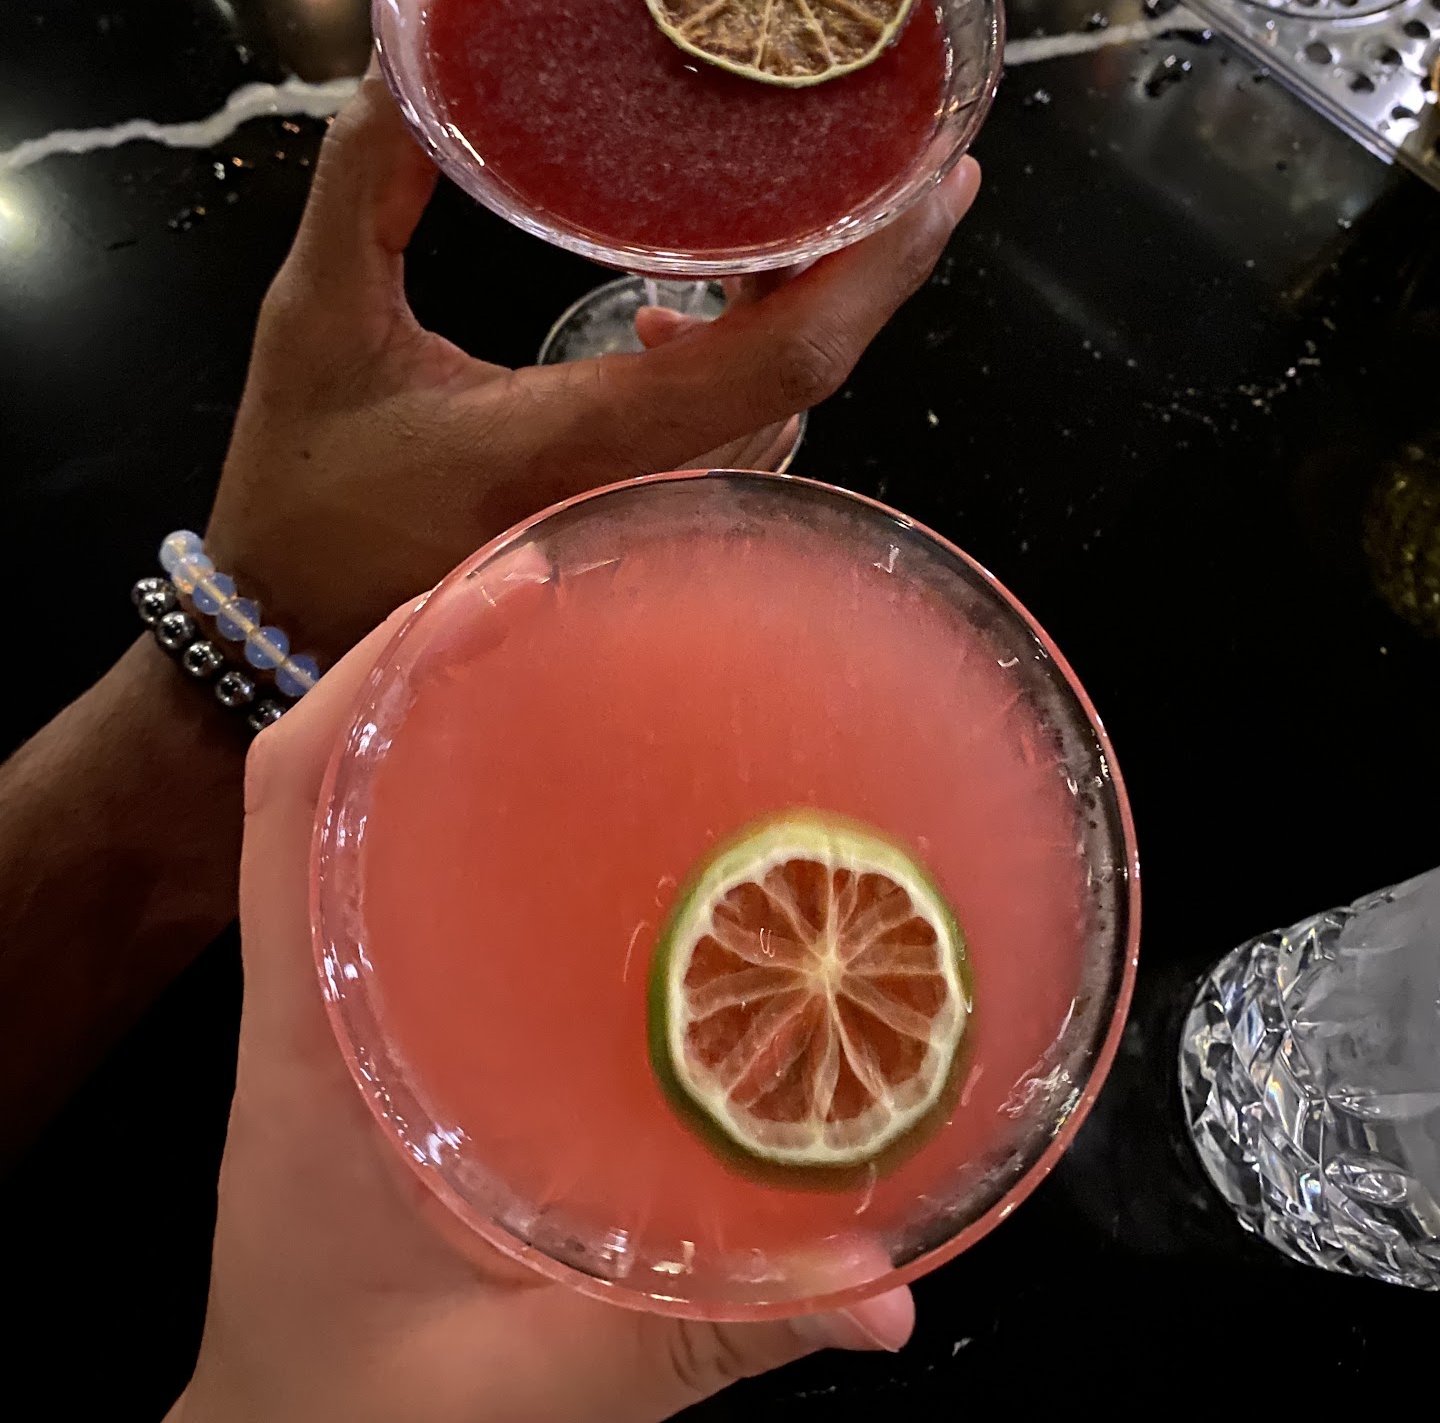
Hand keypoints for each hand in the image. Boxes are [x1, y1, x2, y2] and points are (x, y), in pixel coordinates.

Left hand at [175, 610, 914, 1422]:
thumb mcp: (525, 1389)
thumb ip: (698, 1334)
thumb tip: (881, 1287)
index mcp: (309, 1044)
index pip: (296, 794)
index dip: (383, 666)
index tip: (499, 585)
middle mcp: (319, 996)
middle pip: (348, 768)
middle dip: (449, 662)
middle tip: (586, 599)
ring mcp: (350, 1014)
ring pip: (386, 821)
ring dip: (474, 732)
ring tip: (604, 672)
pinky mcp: (395, 1045)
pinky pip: (432, 899)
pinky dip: (503, 833)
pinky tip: (612, 835)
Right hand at [206, 68, 980, 662]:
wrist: (286, 631)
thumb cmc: (305, 489)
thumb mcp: (318, 318)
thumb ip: (367, 179)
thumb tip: (410, 48)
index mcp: (580, 439)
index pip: (779, 360)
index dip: (874, 270)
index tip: (936, 180)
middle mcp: (642, 490)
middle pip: (809, 372)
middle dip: (863, 257)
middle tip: (886, 147)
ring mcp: (650, 519)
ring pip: (784, 407)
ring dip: (802, 299)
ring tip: (789, 195)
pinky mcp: (639, 523)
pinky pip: (742, 434)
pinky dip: (751, 353)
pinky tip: (685, 304)